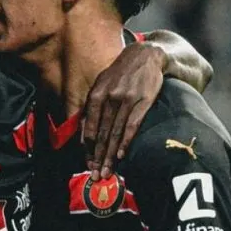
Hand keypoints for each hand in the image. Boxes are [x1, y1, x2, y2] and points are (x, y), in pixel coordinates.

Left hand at [81, 43, 166, 178]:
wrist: (146, 55)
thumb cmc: (121, 73)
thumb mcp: (102, 84)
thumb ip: (93, 106)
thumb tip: (84, 131)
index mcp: (96, 94)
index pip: (89, 127)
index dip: (87, 148)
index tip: (87, 163)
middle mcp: (110, 97)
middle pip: (101, 133)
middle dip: (97, 157)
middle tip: (95, 175)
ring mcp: (127, 99)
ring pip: (115, 133)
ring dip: (110, 155)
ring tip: (107, 170)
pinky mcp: (143, 101)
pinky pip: (132, 126)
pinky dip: (125, 142)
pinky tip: (120, 154)